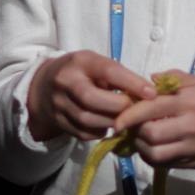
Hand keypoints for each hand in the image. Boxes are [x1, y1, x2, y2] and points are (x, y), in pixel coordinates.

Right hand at [27, 51, 155, 142]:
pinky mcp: (59, 122)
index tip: (151, 93)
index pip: (107, 71)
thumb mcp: (96, 64)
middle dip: (117, 106)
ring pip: (87, 119)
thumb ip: (118, 76)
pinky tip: (108, 125)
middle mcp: (65, 81)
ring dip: (111, 122)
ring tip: (124, 119)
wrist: (43, 88)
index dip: (131, 83)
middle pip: (91, 98)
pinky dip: (100, 131)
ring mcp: (58, 103)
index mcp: (80, 62)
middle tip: (134, 109)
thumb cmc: (81, 73)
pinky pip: (83, 133)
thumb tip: (147, 94)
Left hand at [112, 70, 194, 190]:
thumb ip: (174, 78)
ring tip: (138, 137)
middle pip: (150, 132)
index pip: (153, 106)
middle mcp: (191, 125)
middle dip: (134, 131)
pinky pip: (162, 163)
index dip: (130, 113)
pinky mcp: (190, 163)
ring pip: (154, 152)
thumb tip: (148, 79)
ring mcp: (191, 147)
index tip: (118, 118)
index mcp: (191, 101)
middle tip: (129, 126)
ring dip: (139, 146)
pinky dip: (149, 157)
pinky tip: (149, 148)